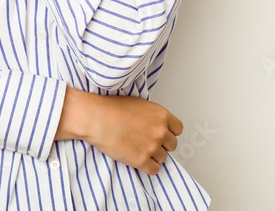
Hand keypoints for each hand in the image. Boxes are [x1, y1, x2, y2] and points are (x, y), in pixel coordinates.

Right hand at [55, 86, 181, 175]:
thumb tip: (157, 124)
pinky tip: (138, 159)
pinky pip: (154, 170)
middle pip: (172, 145)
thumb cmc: (112, 108)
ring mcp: (152, 147)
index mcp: (162, 115)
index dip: (169, 132)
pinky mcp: (142, 160)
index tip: (162, 134)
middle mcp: (161, 131)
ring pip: (163, 158)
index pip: (178, 129)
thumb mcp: (140, 104)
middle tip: (147, 142)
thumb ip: (153, 116)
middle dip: (161, 144)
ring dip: (153, 156)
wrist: (97, 118)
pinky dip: (147, 167)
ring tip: (138, 149)